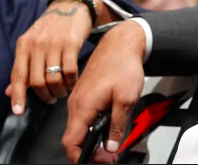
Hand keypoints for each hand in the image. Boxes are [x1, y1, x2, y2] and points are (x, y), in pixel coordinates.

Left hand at [7, 0, 92, 111]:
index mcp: (24, 45)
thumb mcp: (32, 44)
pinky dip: (71, 81)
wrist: (71, 7)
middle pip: (37, 81)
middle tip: (51, 99)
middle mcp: (37, 44)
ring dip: (59, 90)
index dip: (17, 96)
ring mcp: (54, 43)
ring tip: (62, 92)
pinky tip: (72, 81)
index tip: (18, 111)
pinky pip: (70, 70)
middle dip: (44, 96)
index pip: (17, 75)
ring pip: (53, 78)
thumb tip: (9, 93)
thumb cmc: (50, 29)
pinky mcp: (72, 43)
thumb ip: (23, 68)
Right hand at [63, 21, 145, 163]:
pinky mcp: (85, 94)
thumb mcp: (126, 98)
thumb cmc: (123, 66)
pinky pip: (85, 116)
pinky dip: (94, 125)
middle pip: (75, 137)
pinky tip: (110, 124)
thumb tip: (111, 146)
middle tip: (111, 154)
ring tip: (113, 141)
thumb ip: (117, 125)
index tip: (101, 160)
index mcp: (82, 107)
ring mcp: (79, 98)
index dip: (84, 156)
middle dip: (91, 150)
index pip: (71, 142)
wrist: (121, 44)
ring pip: (80, 126)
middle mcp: (76, 104)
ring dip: (94, 137)